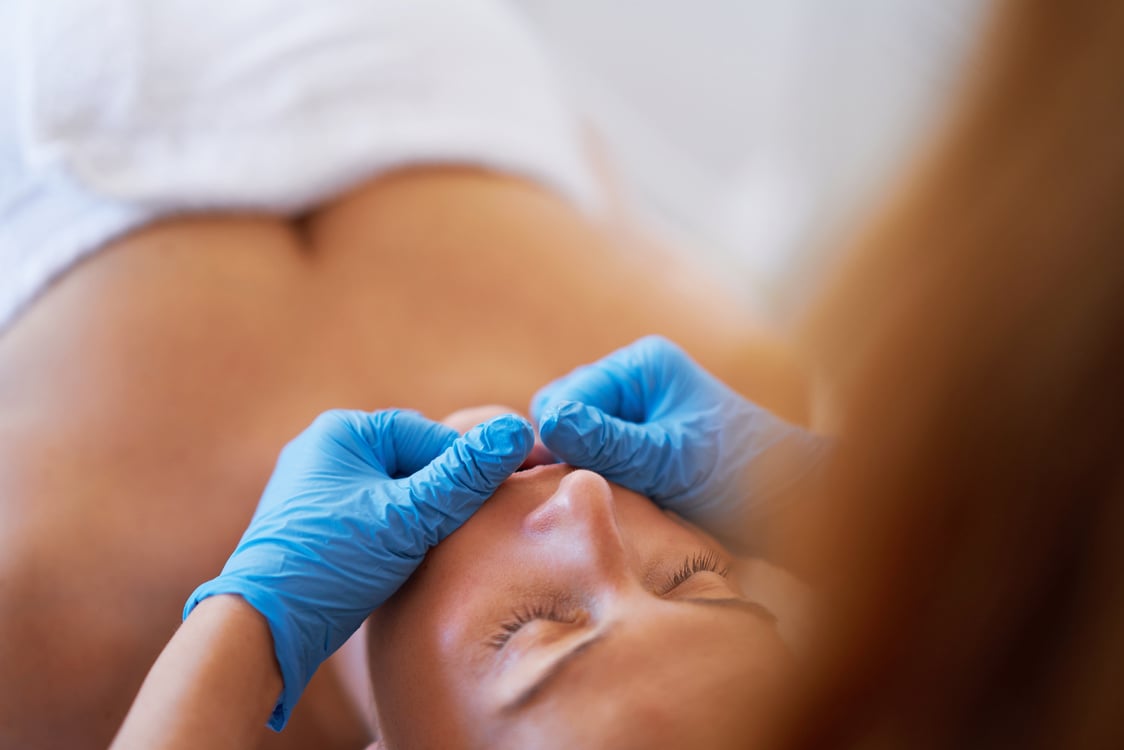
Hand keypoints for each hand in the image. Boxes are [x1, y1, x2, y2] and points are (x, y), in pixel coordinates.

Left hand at [184, 409, 532, 729]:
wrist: (263, 628)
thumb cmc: (333, 563)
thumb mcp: (409, 517)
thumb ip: (464, 475)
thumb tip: (515, 431)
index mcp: (343, 430)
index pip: (430, 436)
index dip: (467, 468)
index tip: (499, 497)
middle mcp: (324, 449)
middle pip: (412, 463)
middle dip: (442, 493)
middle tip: (469, 526)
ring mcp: (315, 488)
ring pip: (394, 492)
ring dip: (421, 516)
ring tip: (436, 547)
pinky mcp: (312, 524)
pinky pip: (372, 515)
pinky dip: (395, 532)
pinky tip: (405, 560)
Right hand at [531, 336, 828, 544]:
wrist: (793, 506)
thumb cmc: (741, 476)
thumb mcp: (668, 461)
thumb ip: (606, 442)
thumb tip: (547, 422)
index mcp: (640, 365)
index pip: (561, 397)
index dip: (556, 439)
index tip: (563, 482)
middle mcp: (633, 381)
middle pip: (562, 417)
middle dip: (567, 455)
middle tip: (587, 495)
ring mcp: (635, 414)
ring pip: (574, 443)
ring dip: (582, 472)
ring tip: (605, 502)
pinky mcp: (640, 445)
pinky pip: (594, 461)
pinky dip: (597, 483)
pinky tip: (613, 505)